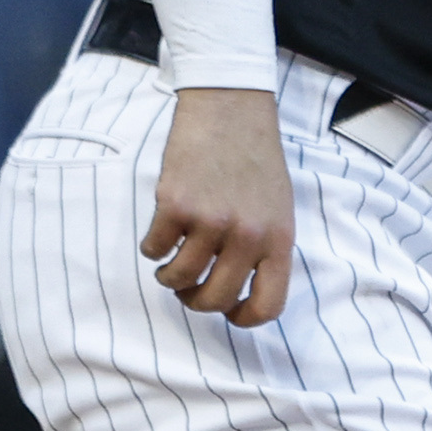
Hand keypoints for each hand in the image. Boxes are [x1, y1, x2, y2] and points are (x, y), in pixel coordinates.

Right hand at [143, 88, 293, 326]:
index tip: (229, 314)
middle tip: (188, 288)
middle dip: (196, 301)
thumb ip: (265, 247)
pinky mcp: (175, 205)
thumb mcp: (279, 208)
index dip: (244, 319)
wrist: (231, 110)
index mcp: (279, 240)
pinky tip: (161, 233)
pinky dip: (152, 248)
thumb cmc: (255, 161)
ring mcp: (211, 221)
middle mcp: (248, 236)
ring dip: (168, 278)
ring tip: (170, 263)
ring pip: (178, 279)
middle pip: (216, 299)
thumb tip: (242, 289)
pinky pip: (154, 249)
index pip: (268, 305)